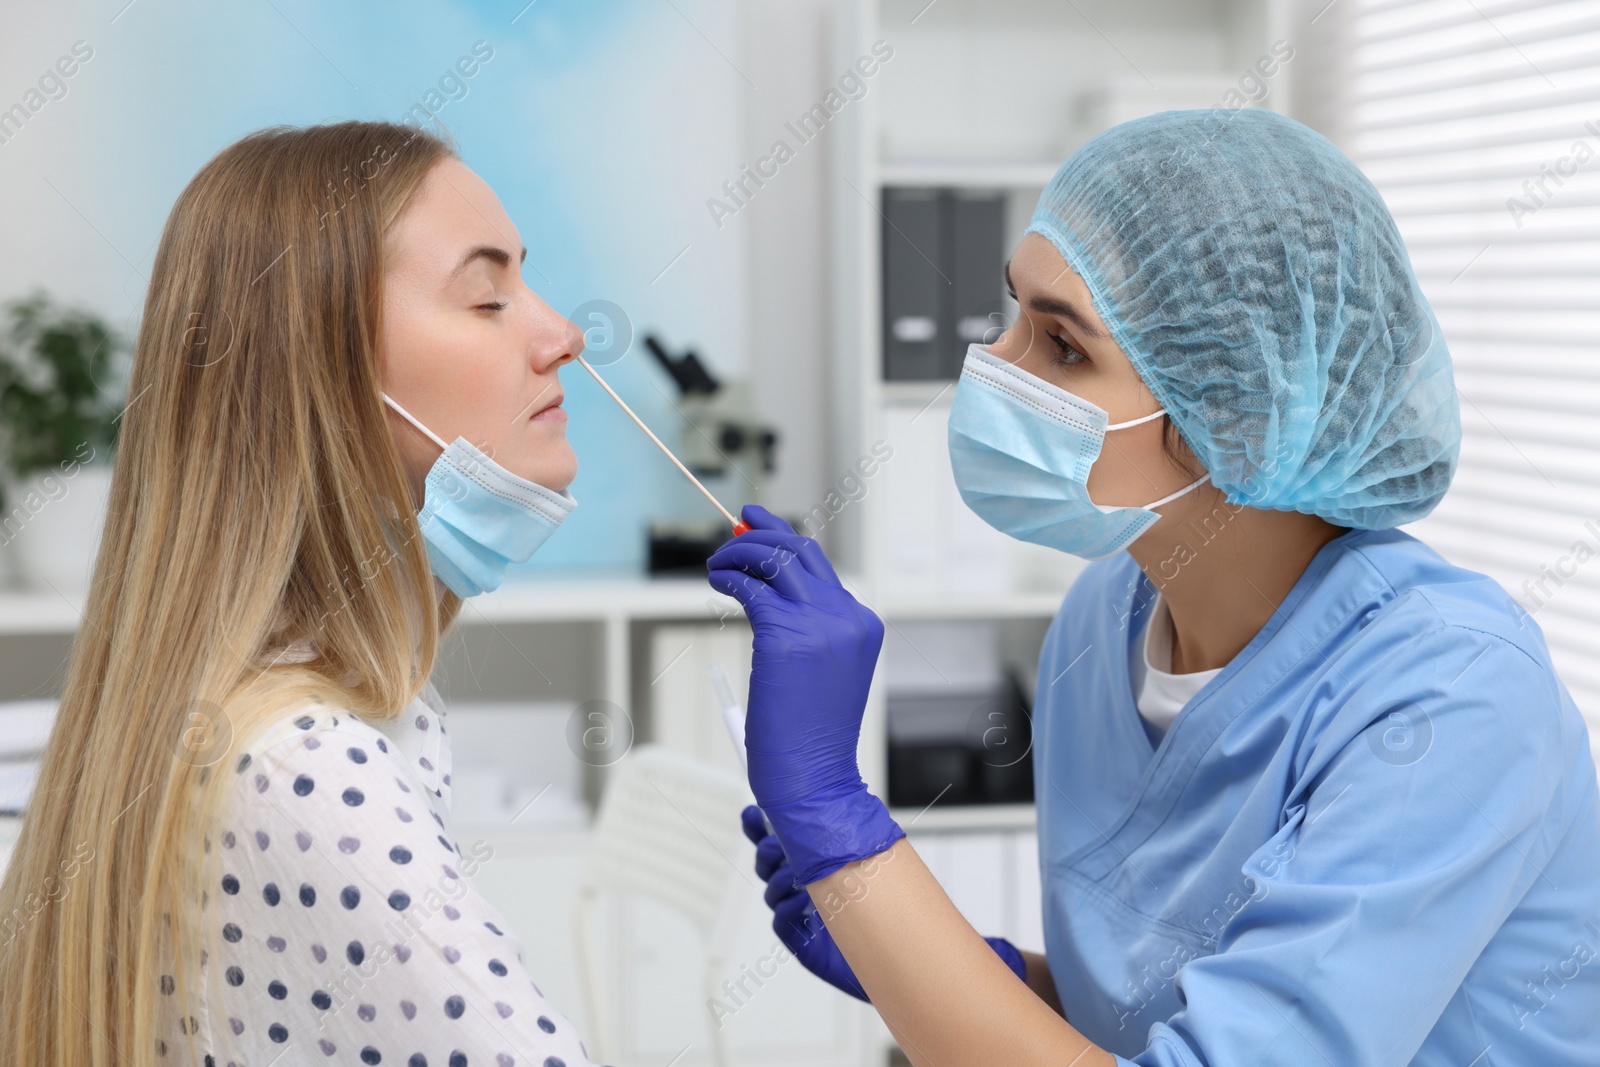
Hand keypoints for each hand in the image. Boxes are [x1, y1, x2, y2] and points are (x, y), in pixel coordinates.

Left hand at [707, 505, 902, 883]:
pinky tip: (718, 583)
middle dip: (761, 533)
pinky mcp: (787, 637)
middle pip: (799, 552)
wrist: (813, 779)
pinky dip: (730, 577)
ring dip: (739, 553)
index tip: (758, 524)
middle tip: (734, 529)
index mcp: (861, 624)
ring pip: (775, 561)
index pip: (819, 566)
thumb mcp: (822, 673)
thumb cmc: (809, 738)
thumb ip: (810, 631)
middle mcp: (847, 617)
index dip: (784, 540)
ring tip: (717, 564)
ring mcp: (821, 625)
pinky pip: (751, 587)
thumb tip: (766, 590)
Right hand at [740, 806, 1028, 998]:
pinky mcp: (802, 943)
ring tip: (793, 872)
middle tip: (775, 844)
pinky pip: (782, 922)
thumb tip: (839, 800)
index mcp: (812, 866)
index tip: (751, 812)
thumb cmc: (882, 909)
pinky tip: (800, 901)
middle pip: (766, 864)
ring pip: (771, 891)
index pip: (776, 842)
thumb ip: (845, 837)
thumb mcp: (865, 864)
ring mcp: (799, 916)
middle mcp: (800, 888)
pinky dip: (788, 908)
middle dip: (765, 851)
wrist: (899, 956)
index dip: (758, 828)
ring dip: (778, 877)